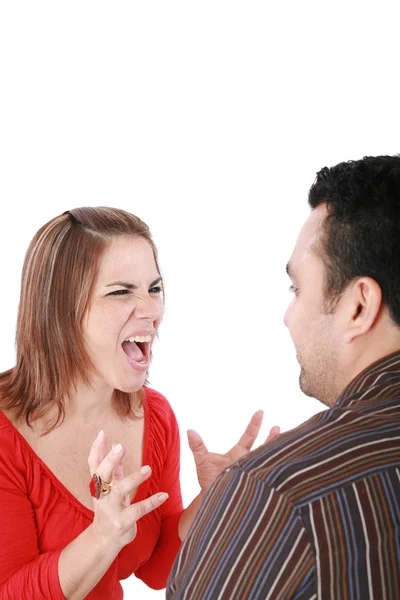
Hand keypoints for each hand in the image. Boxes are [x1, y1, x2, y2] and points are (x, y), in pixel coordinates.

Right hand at [87, 430, 167, 551]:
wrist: (104, 541)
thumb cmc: (109, 508)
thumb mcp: (109, 488)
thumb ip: (115, 468)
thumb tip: (116, 445)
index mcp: (98, 485)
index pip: (94, 464)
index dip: (96, 449)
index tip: (102, 432)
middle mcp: (101, 495)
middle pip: (102, 475)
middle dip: (110, 461)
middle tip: (120, 446)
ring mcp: (111, 509)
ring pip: (119, 491)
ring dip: (133, 479)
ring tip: (148, 469)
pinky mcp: (123, 522)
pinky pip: (138, 510)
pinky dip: (152, 502)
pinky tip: (164, 495)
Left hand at [187, 411, 279, 491]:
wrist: (213, 501)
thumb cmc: (209, 481)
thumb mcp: (203, 461)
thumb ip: (198, 446)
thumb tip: (190, 430)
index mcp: (239, 454)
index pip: (249, 436)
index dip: (254, 425)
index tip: (260, 412)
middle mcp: (248, 461)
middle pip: (263, 447)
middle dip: (270, 438)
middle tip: (277, 426)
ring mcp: (252, 473)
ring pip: (268, 461)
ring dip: (275, 453)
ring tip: (286, 443)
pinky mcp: (255, 485)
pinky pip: (266, 478)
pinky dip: (274, 472)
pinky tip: (282, 467)